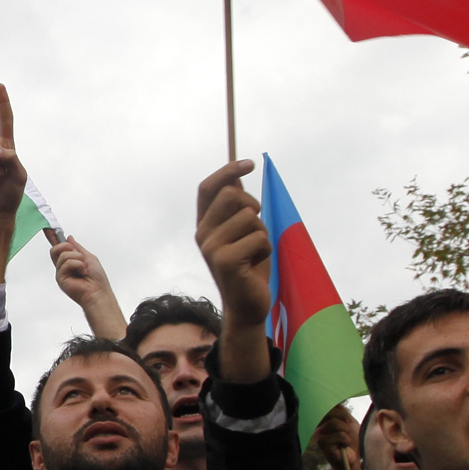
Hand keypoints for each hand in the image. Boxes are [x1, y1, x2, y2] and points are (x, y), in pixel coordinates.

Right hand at [48, 235, 126, 337]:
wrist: (98, 291)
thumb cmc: (97, 277)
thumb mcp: (88, 257)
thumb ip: (77, 247)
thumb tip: (69, 238)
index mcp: (69, 261)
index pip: (58, 248)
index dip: (52, 238)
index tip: (47, 228)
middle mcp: (63, 267)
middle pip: (54, 249)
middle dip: (65, 246)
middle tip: (77, 253)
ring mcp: (61, 272)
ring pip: (62, 254)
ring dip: (76, 257)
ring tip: (83, 267)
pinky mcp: (60, 278)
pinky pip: (65, 263)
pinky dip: (77, 264)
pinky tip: (81, 272)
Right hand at [194, 159, 273, 383]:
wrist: (247, 306)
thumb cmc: (249, 268)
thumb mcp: (243, 233)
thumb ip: (236, 210)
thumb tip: (236, 180)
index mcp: (204, 224)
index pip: (208, 188)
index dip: (227, 171)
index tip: (250, 163)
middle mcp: (202, 234)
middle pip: (232, 195)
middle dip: (253, 205)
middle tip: (256, 227)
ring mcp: (211, 248)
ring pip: (249, 217)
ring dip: (262, 232)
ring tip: (256, 252)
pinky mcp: (225, 261)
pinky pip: (258, 237)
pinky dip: (266, 249)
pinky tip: (256, 264)